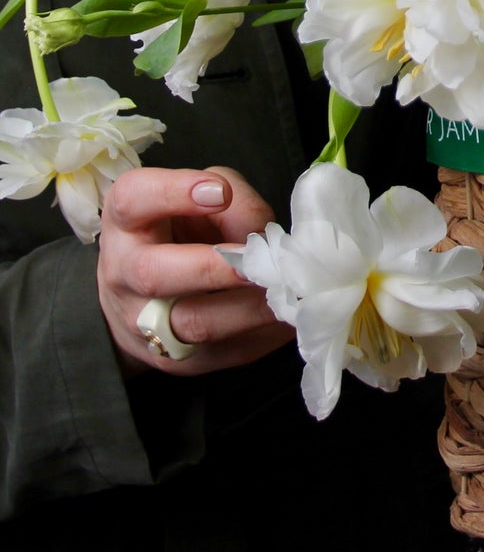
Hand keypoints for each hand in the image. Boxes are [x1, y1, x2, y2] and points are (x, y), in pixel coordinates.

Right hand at [96, 165, 293, 376]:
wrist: (144, 297)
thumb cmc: (182, 230)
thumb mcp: (201, 197)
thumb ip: (233, 200)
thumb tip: (262, 234)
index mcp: (127, 220)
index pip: (132, 199)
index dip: (175, 193)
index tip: (220, 192)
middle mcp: (124, 273)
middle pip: (155, 274)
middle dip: (216, 267)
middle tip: (262, 258)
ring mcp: (146, 324)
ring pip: (195, 323)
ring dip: (251, 307)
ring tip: (288, 288)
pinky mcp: (178, 360)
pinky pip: (226, 351)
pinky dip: (266, 333)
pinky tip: (290, 315)